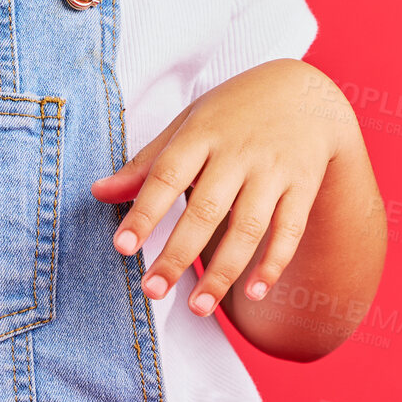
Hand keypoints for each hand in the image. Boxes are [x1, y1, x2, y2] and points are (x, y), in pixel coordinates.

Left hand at [90, 60, 354, 316]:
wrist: (303, 93)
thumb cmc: (230, 114)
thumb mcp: (187, 125)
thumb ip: (146, 163)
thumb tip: (98, 193)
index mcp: (201, 133)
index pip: (166, 174)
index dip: (144, 212)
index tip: (122, 247)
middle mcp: (237, 152)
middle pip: (205, 209)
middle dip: (177, 253)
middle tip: (152, 291)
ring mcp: (273, 170)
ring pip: (248, 227)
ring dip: (224, 272)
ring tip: (198, 309)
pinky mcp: (303, 185)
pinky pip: (290, 231)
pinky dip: (273, 263)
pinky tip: (253, 292)